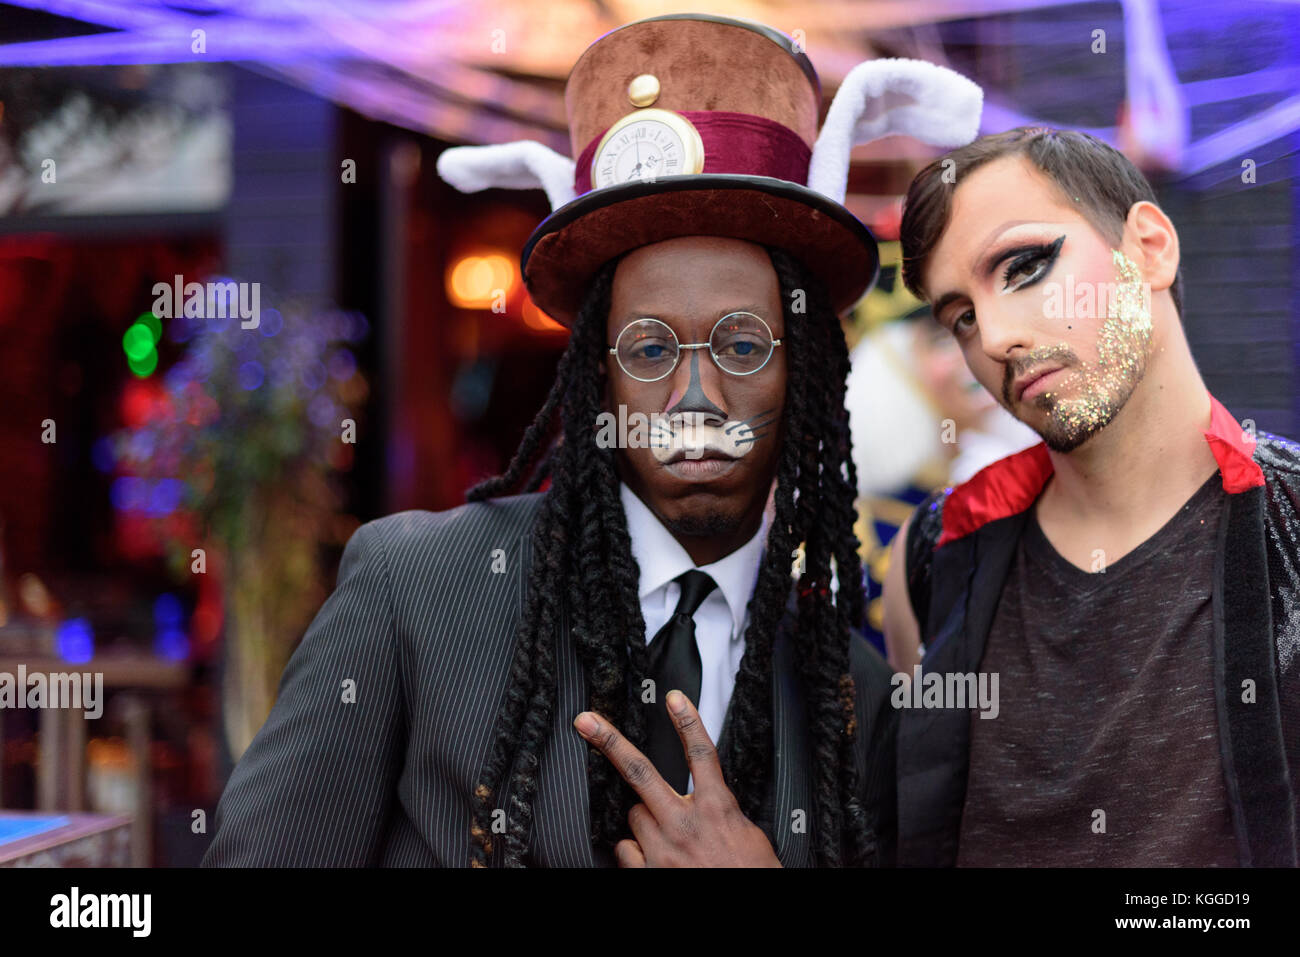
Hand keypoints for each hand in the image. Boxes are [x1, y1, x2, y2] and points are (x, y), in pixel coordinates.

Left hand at [573, 690, 781, 866]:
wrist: (748, 918)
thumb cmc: (751, 876)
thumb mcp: (750, 836)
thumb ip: (723, 811)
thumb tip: (708, 801)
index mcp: (718, 809)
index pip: (701, 754)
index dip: (687, 721)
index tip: (672, 698)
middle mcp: (685, 824)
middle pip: (640, 772)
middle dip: (610, 743)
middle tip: (586, 721)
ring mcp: (662, 849)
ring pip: (633, 816)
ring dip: (645, 821)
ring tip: (669, 839)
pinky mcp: (647, 873)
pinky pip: (625, 850)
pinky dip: (635, 851)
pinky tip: (654, 860)